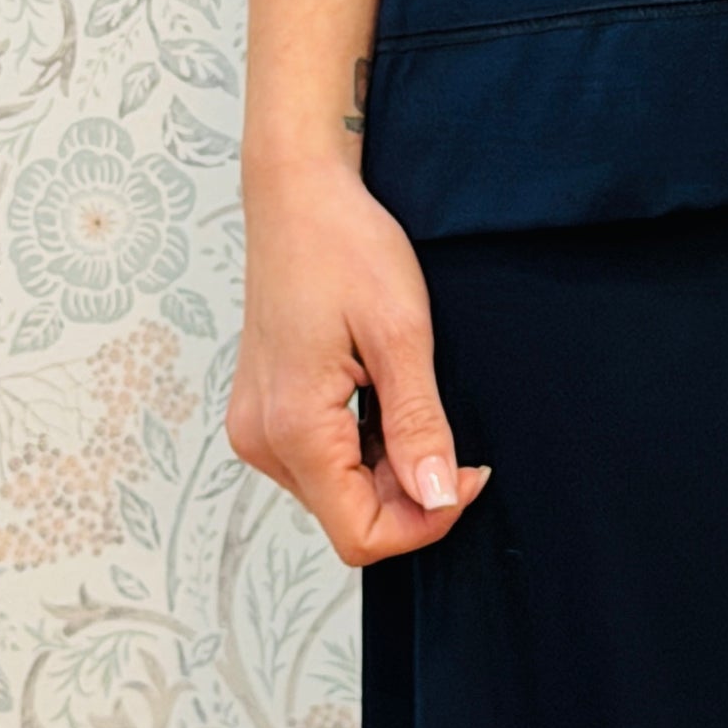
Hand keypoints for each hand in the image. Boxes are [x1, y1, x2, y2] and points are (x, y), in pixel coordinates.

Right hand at [228, 159, 491, 563]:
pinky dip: (361, 447)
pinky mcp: (264, 411)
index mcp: (292, 427)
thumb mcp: (401, 332)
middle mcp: (262, 439)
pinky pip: (319, 460)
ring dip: (386, 469)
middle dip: (410, 493)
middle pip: (347, 517)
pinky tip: (381, 393)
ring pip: (335, 492)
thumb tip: (438, 497)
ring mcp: (257, 427)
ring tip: (410, 396)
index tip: (470, 473)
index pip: (360, 534)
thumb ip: (418, 424)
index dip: (426, 521)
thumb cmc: (345, 245)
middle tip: (452, 433)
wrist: (298, 193)